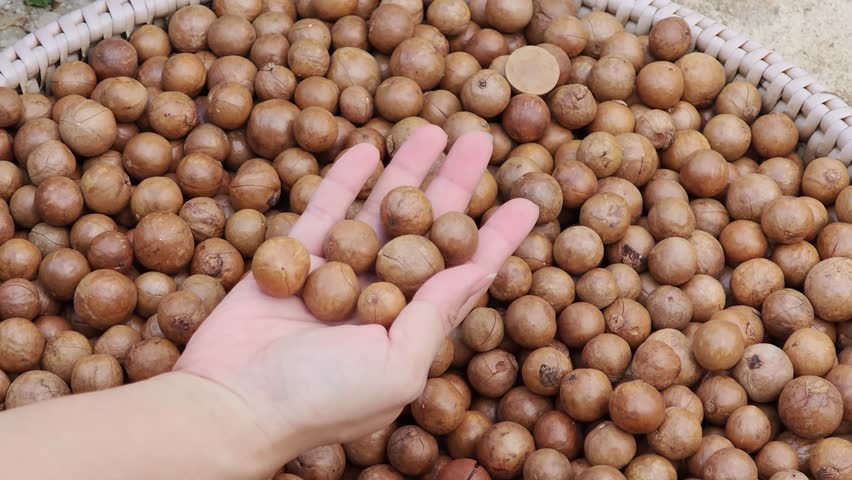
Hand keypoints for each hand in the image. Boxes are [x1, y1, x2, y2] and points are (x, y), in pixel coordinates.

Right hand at [174, 126, 538, 470]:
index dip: (496, 237)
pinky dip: (344, 181)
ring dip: (404, 172)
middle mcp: (377, 299)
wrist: (230, 407)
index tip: (528, 202)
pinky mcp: (292, 261)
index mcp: (410, 329)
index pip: (464, 274)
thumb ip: (434, 316)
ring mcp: (335, 278)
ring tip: (432, 130)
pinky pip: (324, 211)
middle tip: (479, 140)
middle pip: (425, 230)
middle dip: (453, 186)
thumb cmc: (320, 401)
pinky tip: (367, 148)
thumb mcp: (397, 367)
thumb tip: (477, 270)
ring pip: (379, 212)